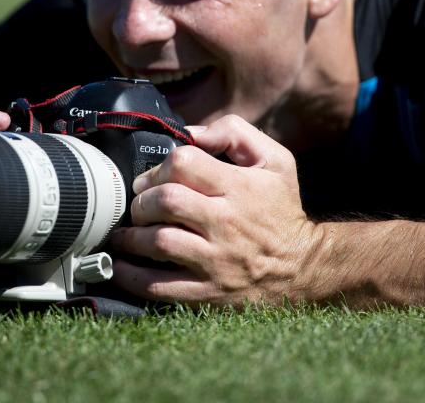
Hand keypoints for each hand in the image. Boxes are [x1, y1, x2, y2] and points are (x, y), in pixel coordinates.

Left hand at [108, 114, 319, 306]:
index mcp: (238, 187)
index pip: (184, 163)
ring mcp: (215, 260)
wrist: (303, 266)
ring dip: (131, 237)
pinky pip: (160, 287)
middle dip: (141, 200)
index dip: (160, 166)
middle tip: (137, 205)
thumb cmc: (282, 209)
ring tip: (124, 234)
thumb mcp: (275, 160)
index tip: (151, 178)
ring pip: (158, 243)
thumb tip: (192, 132)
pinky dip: (132, 277)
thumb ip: (235, 133)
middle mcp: (225, 223)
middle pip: (165, 202)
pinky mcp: (208, 292)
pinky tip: (121, 267)